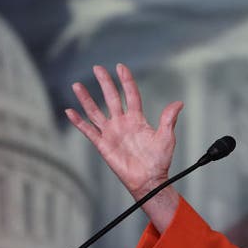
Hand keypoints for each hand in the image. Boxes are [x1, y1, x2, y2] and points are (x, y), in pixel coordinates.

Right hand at [65, 64, 181, 229]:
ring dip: (86, 99)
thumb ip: (168, 119)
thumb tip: (178, 103)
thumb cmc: (159, 160)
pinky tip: (70, 112)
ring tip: (77, 86)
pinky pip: (88, 131)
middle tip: (97, 68)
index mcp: (137, 119)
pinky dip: (78, 122)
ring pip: (95, 112)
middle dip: (104, 83)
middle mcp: (122, 123)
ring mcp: (111, 133)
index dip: (126, 81)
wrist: (149, 180)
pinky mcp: (102, 145)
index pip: (130, 95)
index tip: (120, 67)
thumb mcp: (166, 137)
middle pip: (111, 98)